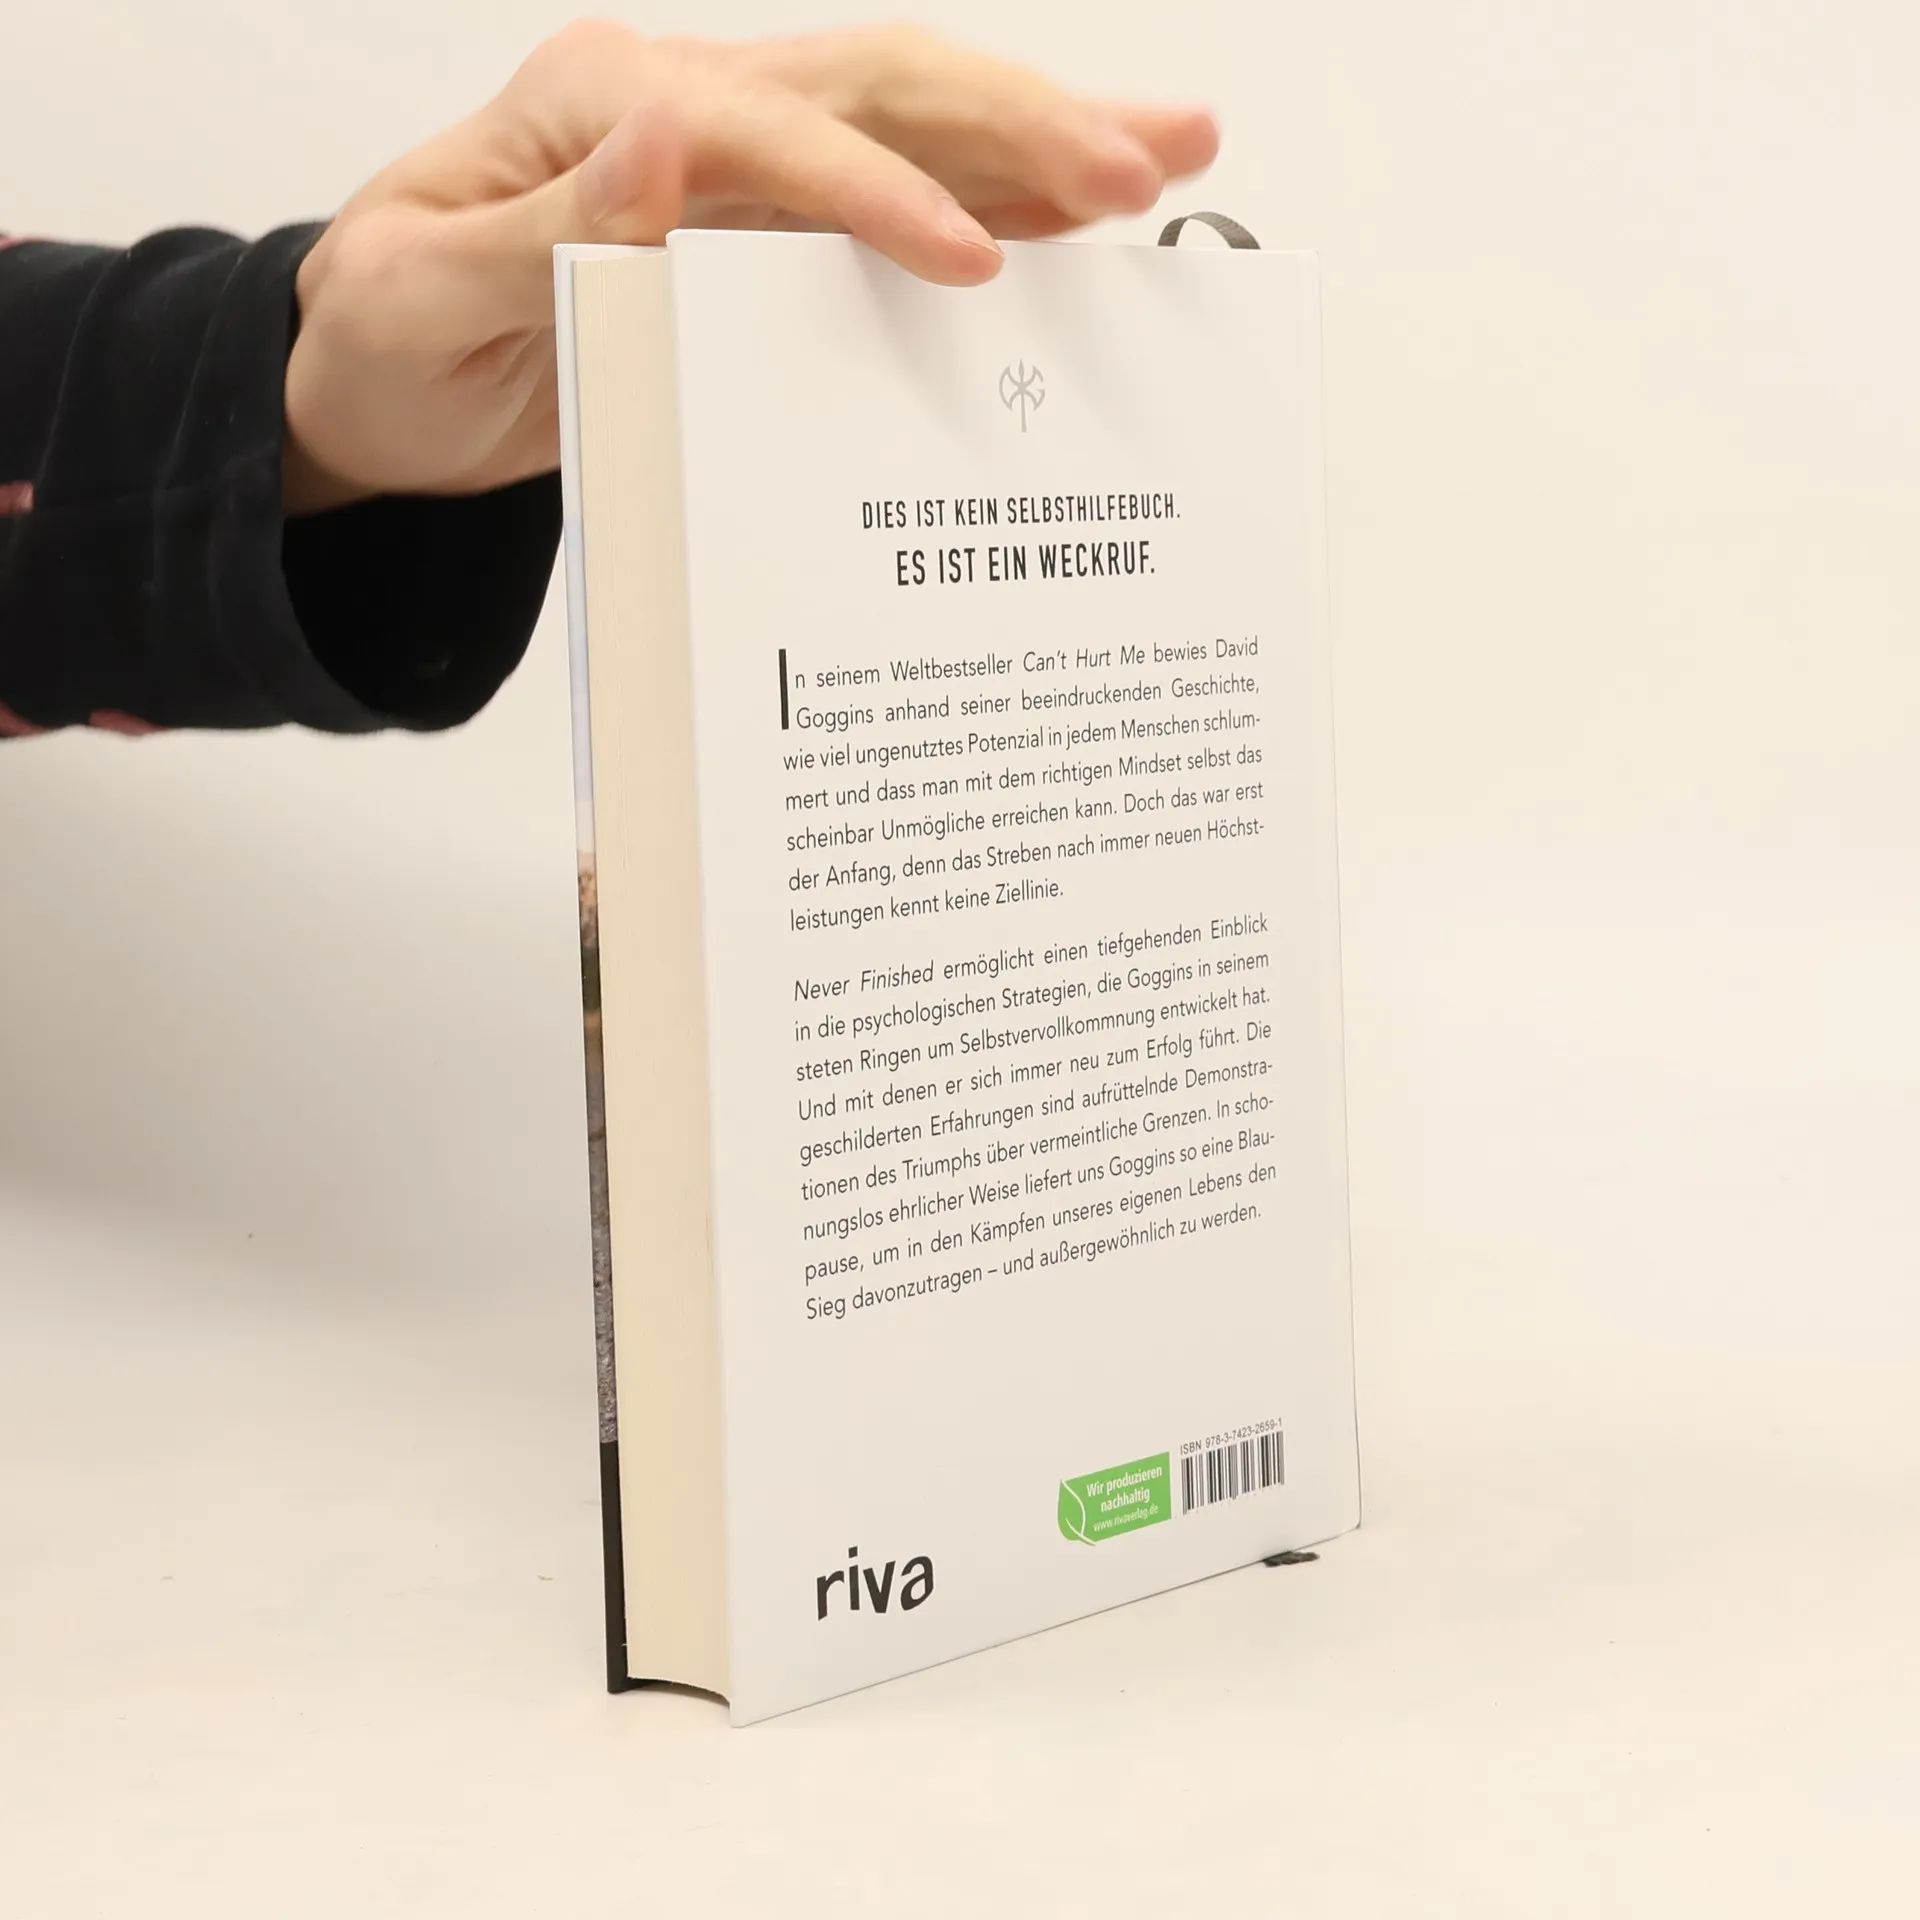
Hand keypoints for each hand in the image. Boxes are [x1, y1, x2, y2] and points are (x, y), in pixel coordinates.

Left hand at [283, 21, 1218, 512]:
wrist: (373, 380)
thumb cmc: (385, 340)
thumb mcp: (420, 296)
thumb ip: (543, 230)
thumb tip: (658, 154)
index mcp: (596, 109)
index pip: (761, 132)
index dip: (874, 192)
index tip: (969, 260)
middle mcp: (679, 112)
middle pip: (875, 86)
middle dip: (1017, 123)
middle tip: (1144, 164)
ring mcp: (730, 166)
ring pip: (907, 122)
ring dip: (1038, 139)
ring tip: (1166, 157)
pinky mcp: (757, 228)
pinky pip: (890, 200)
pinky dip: (989, 204)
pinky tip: (1073, 221)